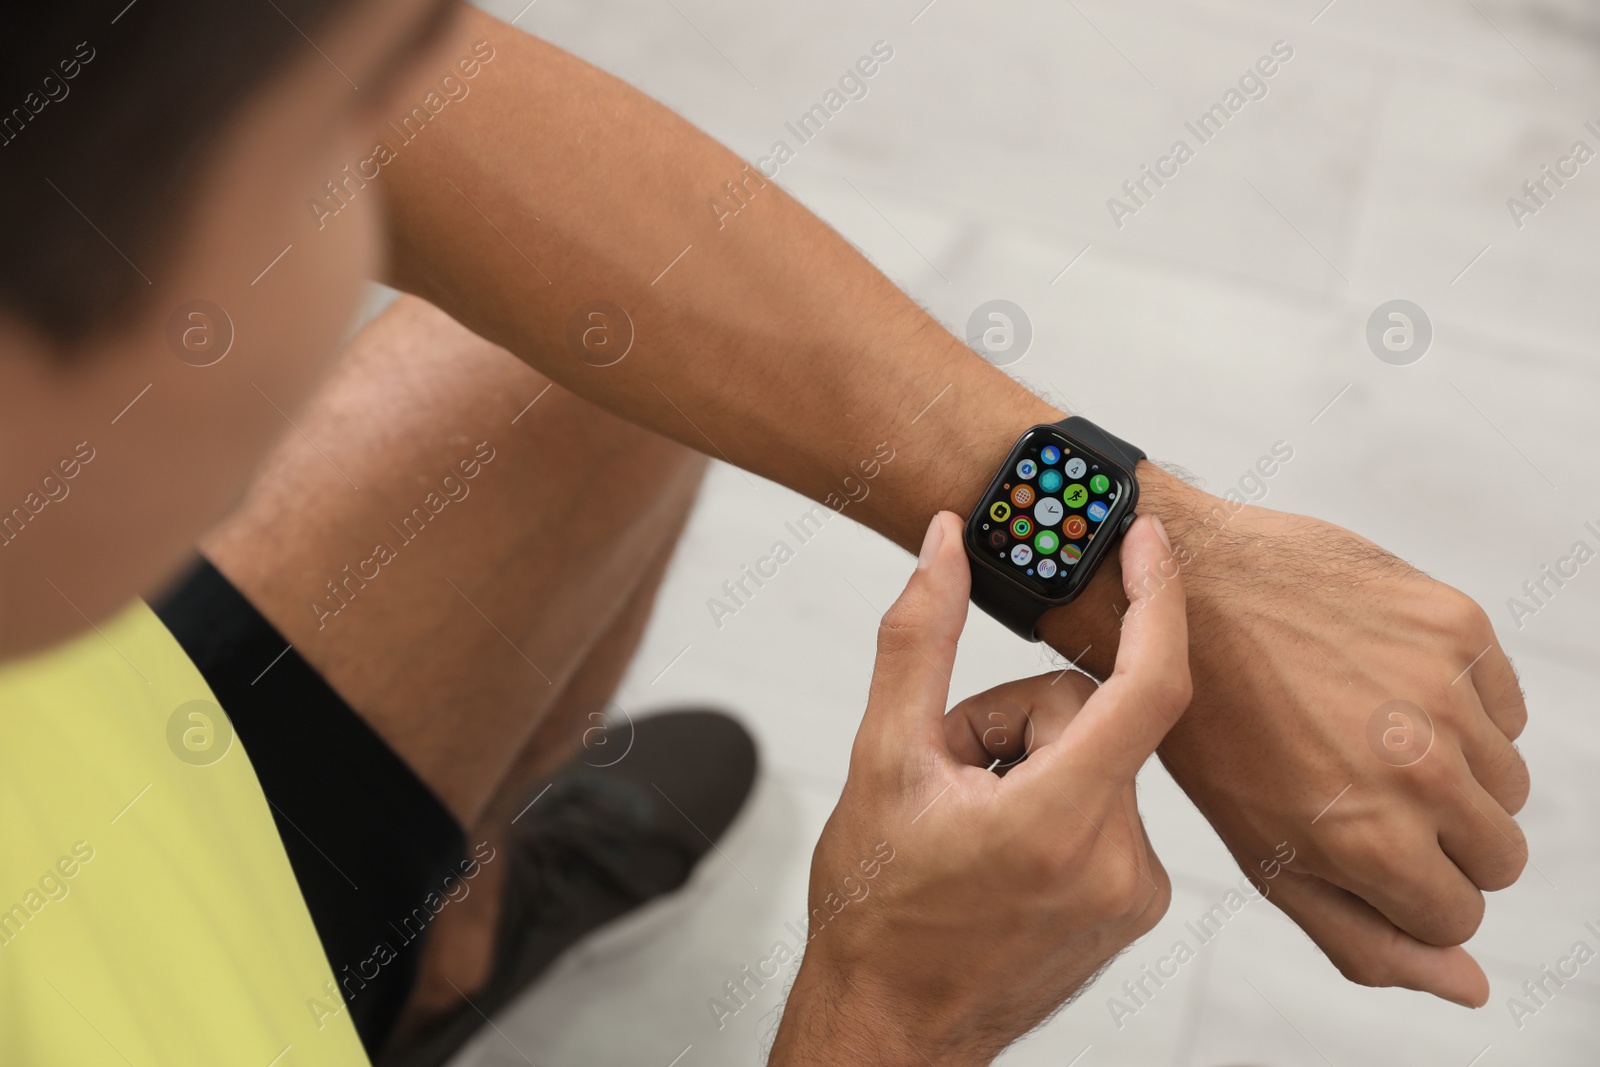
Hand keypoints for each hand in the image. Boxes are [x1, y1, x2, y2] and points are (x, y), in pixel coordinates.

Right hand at [770, 512, 1191, 1065]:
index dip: (1156, 599)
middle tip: (950, 766)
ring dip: (1032, 761)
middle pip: (1091, 716)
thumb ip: (919, 638)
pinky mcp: (1135, 905)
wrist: (889, 1025)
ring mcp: (1134, 890)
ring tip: (968, 818)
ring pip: (1098, 758)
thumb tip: (946, 544)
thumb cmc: (876, 911)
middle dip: (1014, 718)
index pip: (1148, 686)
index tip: (1144, 541)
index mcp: (1058, 822)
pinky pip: (1110, 804)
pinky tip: (1000, 843)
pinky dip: (1056, 799)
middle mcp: (1117, 861)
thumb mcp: (879, 760)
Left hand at [1065, 472, 1528, 1007]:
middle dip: (1444, 840)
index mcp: (1370, 839)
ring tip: (1368, 737)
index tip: (1363, 848)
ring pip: (1509, 782)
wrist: (1180, 593)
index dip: (1411, 889)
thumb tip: (1471, 986)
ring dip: (1457, 773)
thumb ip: (1366, 935)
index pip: (1460, 914)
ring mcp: (1443, 693)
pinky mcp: (1454, 625)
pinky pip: (1504, 706)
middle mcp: (1421, 771)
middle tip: (1367, 793)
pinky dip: (1461, 707)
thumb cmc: (1211, 730)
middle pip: (1500, 854)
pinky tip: (1381, 685)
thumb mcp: (1262, 853)